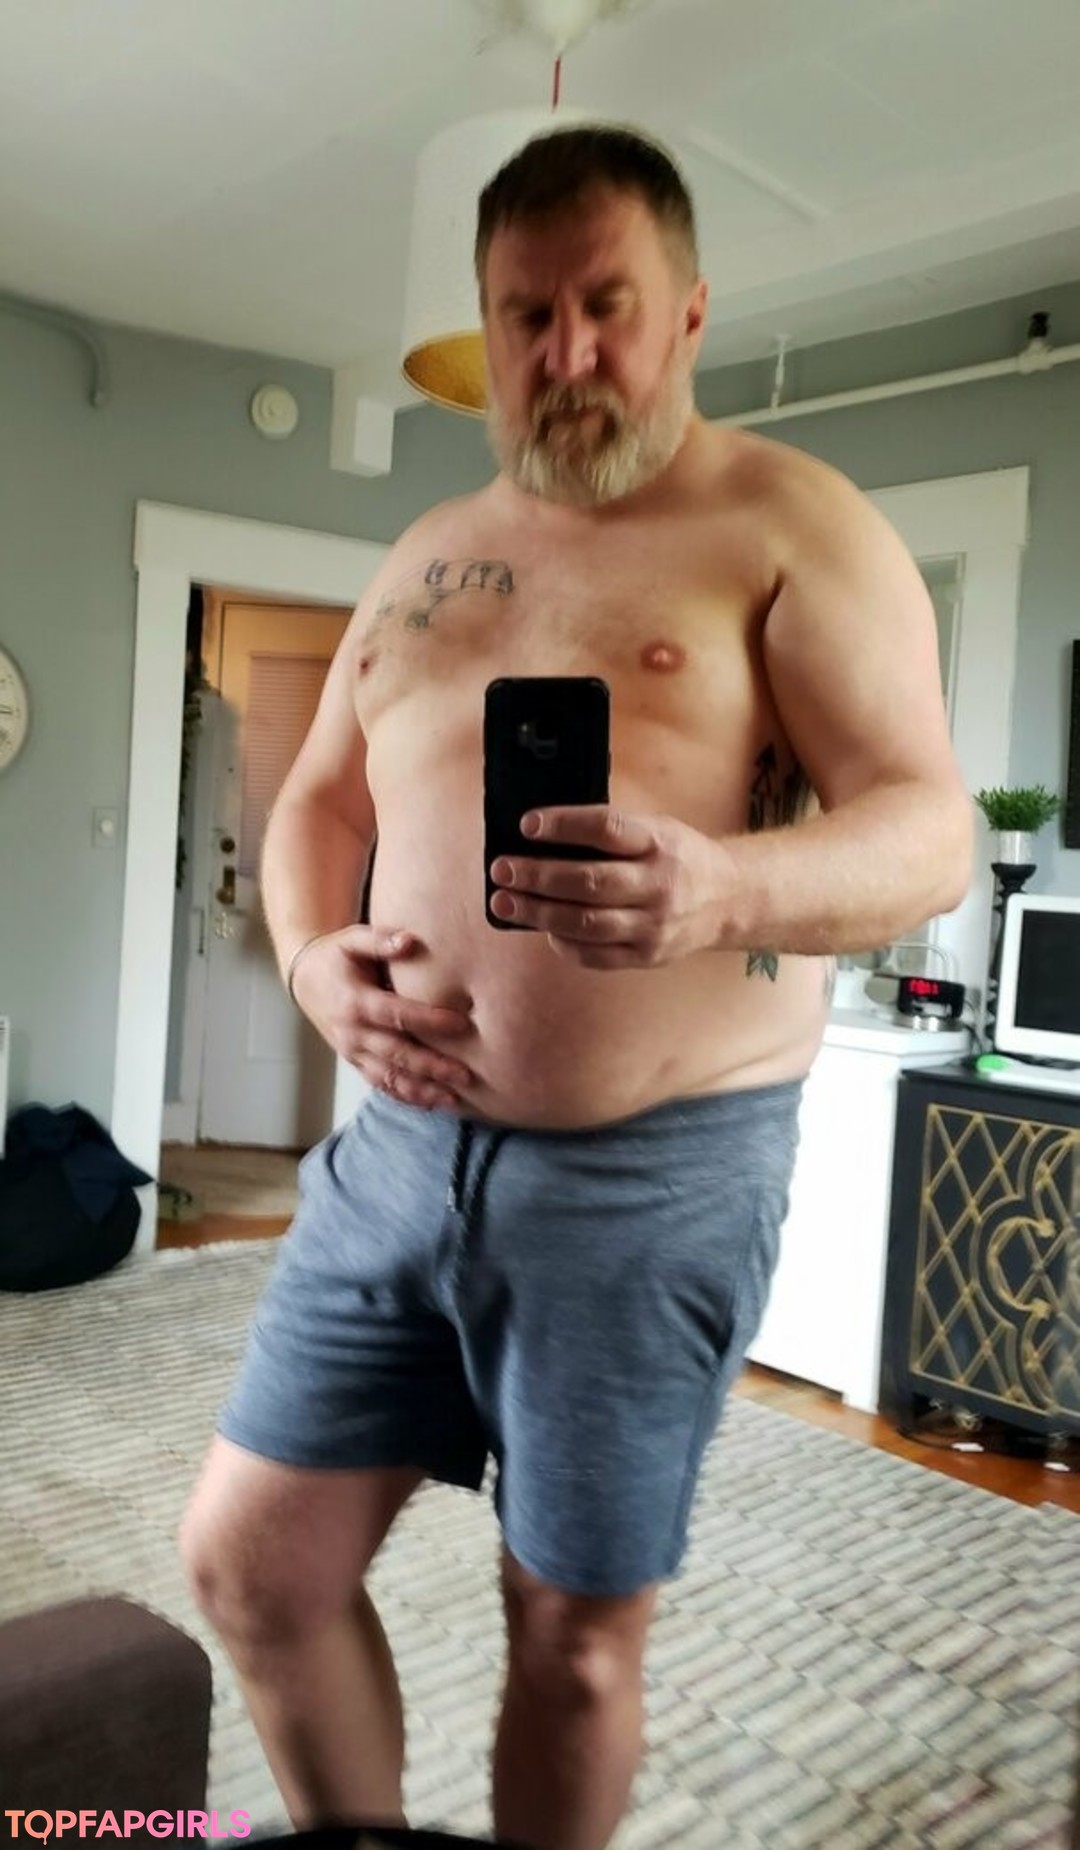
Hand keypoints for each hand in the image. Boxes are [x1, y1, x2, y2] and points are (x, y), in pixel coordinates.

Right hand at [289, 925, 473, 1108]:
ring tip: (454, 1100)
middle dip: (432, 1068)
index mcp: (355, 1002)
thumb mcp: (353, 940)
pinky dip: (405, 1097)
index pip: (397, 1015)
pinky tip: (431, 1103)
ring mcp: (352, 1052)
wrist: (305, 981)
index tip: (462, 1024)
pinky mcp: (355, 1062)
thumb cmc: (336, 957)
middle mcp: (353, 1033)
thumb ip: (380, 939)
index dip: (430, 1021)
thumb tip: (410, 940)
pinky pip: (381, 1085)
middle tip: (466, 1075)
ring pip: (389, 1078)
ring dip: (422, 1091)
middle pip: (397, 1055)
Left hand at [489, 806, 725, 969]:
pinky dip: (563, 942)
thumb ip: (612, 832)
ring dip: (538, 913)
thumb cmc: (679, 857)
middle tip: (502, 869)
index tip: (527, 825)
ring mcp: (654, 925)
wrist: (729, 900)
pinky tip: (542, 929)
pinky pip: (595, 955)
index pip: (606, 828)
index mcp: (660, 842)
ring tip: (506, 902)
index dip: (563, 825)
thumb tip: (542, 835)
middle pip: (589, 882)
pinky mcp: (647, 956)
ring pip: (585, 923)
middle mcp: (659, 885)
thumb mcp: (658, 829)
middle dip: (537, 876)